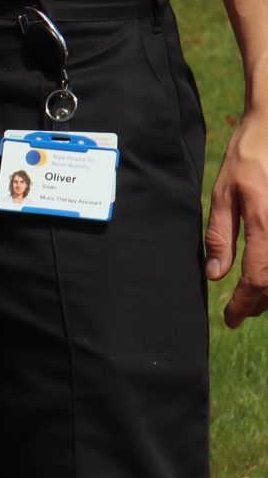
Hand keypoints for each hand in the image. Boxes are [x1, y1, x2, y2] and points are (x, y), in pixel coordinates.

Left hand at [207, 108, 267, 327]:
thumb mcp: (223, 195)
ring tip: (254, 299)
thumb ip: (221, 236)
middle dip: (260, 303)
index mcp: (266, 226)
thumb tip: (215, 276)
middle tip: (240, 311)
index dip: (244, 304)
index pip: (258, 280)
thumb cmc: (247, 160)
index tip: (230, 318)